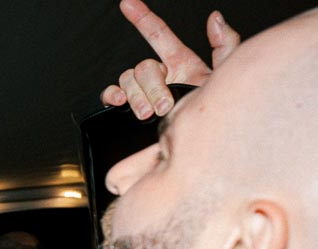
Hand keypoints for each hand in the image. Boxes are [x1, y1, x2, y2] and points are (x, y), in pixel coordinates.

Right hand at [99, 0, 238, 118]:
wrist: (202, 146)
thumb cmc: (216, 113)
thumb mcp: (227, 78)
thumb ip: (225, 46)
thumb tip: (215, 18)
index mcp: (180, 64)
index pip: (158, 34)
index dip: (143, 18)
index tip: (128, 4)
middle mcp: (158, 76)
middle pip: (143, 66)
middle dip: (152, 87)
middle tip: (164, 106)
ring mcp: (142, 93)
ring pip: (127, 81)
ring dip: (137, 97)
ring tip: (149, 113)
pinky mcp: (127, 111)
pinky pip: (110, 96)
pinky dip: (112, 96)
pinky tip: (120, 102)